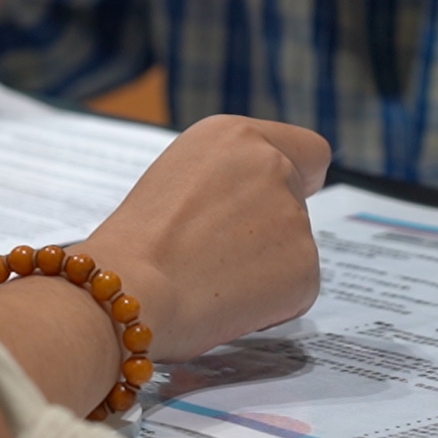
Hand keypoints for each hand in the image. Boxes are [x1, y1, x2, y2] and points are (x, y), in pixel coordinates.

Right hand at [74, 116, 330, 362]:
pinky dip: (270, 301)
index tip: (290, 195)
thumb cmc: (136, 242)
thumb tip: (255, 205)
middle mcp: (272, 165)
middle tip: (219, 253)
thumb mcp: (176, 176)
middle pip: (297, 201)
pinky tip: (225, 300)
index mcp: (236, 136)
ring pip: (293, 247)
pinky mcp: (304, 267)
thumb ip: (226, 177)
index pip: (308, 150)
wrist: (130, 290)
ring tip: (211, 278)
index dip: (299, 176)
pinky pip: (296, 288)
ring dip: (265, 265)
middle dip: (268, 227)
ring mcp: (294, 217)